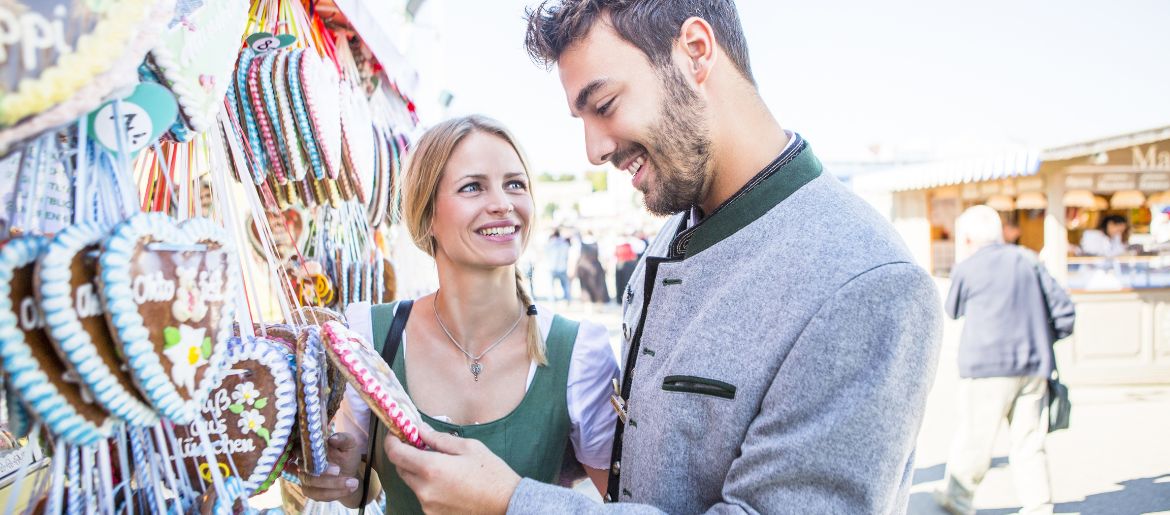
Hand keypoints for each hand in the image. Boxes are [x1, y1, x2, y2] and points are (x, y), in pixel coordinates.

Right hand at [296, 432, 363, 501]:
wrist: (349, 474)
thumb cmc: (346, 455)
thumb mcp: (350, 445)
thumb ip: (343, 439)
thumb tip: (332, 438)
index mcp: (310, 448)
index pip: (300, 449)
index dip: (311, 453)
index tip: (326, 454)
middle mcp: (304, 463)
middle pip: (307, 468)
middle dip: (323, 471)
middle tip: (339, 470)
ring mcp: (305, 478)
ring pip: (312, 483)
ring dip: (333, 484)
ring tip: (353, 483)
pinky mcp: (310, 491)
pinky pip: (318, 494)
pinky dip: (334, 493)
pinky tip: (349, 489)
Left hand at [384, 427, 520, 514]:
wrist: (507, 503)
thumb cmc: (490, 473)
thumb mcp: (468, 447)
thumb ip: (439, 439)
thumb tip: (420, 431)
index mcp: (431, 469)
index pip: (396, 454)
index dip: (391, 442)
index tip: (396, 434)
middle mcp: (424, 490)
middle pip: (401, 469)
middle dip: (406, 455)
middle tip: (419, 445)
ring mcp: (428, 505)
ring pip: (412, 483)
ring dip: (418, 471)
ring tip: (440, 464)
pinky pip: (423, 496)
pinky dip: (428, 485)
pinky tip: (447, 481)